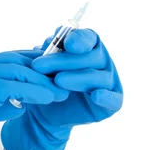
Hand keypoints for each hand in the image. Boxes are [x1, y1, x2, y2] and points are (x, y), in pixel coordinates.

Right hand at [0, 50, 67, 149]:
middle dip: (37, 65)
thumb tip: (18, 104)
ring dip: (40, 78)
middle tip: (62, 69)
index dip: (24, 63)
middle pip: (9, 60)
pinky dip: (33, 90)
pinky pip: (11, 86)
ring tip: (63, 85)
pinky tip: (49, 96)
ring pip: (13, 70)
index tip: (45, 68)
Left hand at [1, 27, 122, 149]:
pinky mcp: (107, 103)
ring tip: (58, 82)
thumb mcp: (36, 66)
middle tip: (41, 66)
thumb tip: (44, 43)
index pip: (88, 36)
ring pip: (99, 74)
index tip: (66, 41)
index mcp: (83, 48)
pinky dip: (104, 96)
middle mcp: (99, 62)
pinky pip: (113, 99)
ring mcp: (106, 82)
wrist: (40, 112)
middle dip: (65, 60)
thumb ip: (43, 53)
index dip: (78, 37)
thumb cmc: (39, 83)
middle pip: (92, 55)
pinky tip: (94, 96)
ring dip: (78, 76)